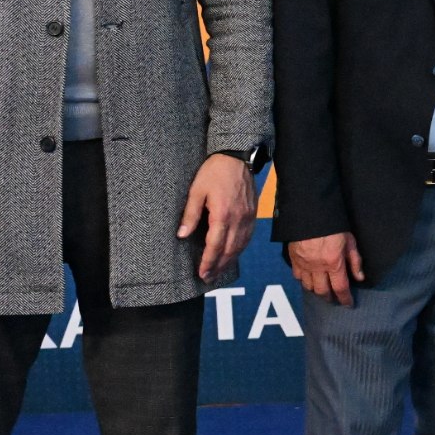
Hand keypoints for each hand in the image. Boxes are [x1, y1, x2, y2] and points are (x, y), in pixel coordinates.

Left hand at [178, 153, 257, 280]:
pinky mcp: (252, 214)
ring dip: (229, 260)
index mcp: (222, 214)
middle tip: (208, 278)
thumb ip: (190, 214)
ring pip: (240, 246)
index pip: (215, 245)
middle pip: (229, 249)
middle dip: (218, 266)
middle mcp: (238, 219)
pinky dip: (240, 249)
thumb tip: (182, 234)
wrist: (237, 157)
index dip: (208, 261)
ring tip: (219, 271)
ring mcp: (248, 217)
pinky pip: (247, 237)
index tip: (202, 273)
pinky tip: (233, 254)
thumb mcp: (196, 191)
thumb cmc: (214, 172)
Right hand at [286, 232, 364, 305]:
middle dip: (330, 298)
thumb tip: (360, 278)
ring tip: (323, 291)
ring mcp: (304, 264)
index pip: (340, 288)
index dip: (345, 299)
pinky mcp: (294, 259)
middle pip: (322, 291)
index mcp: (334, 263)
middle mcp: (317, 267)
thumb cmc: (333, 225)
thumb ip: (355, 260)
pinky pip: (297, 276)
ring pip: (308, 287)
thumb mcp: (350, 240)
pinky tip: (309, 279)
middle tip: (335, 299)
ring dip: (316, 291)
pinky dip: (304, 281)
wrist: (309, 212)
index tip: (348, 304)